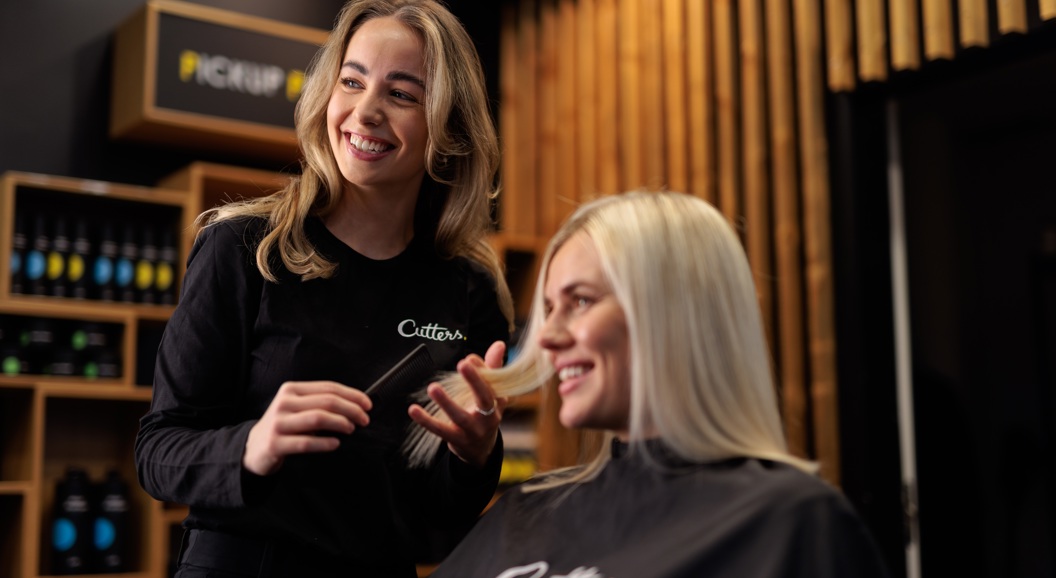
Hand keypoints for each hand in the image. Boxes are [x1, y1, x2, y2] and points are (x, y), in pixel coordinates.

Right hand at [243, 381, 371, 475]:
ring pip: (318, 418)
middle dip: (351, 409)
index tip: (368, 404)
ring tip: (351, 429)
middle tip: (364, 419)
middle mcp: (284, 403)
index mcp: (291, 390)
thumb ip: (319, 403)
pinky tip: (336, 444)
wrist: (254, 447)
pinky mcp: (276, 443)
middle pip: (326, 401)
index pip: (328, 388)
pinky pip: (306, 442)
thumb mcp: (298, 408)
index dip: (352, 395)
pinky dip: (325, 443)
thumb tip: (356, 405)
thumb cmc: (284, 426)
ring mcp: (279, 423)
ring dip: (340, 423)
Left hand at [408, 340, 506, 467]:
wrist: (480, 450)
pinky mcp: (456, 440)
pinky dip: (426, 420)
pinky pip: (440, 430)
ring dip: (446, 402)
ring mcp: (472, 430)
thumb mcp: (494, 393)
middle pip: (484, 398)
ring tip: (433, 387)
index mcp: (497, 402)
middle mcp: (488, 417)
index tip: (469, 358)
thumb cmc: (486, 414)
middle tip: (463, 364)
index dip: (482, 370)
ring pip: (459, 417)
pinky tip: (414, 410)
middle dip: (475, 381)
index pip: (493, 383)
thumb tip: (498, 344)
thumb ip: (493, 367)